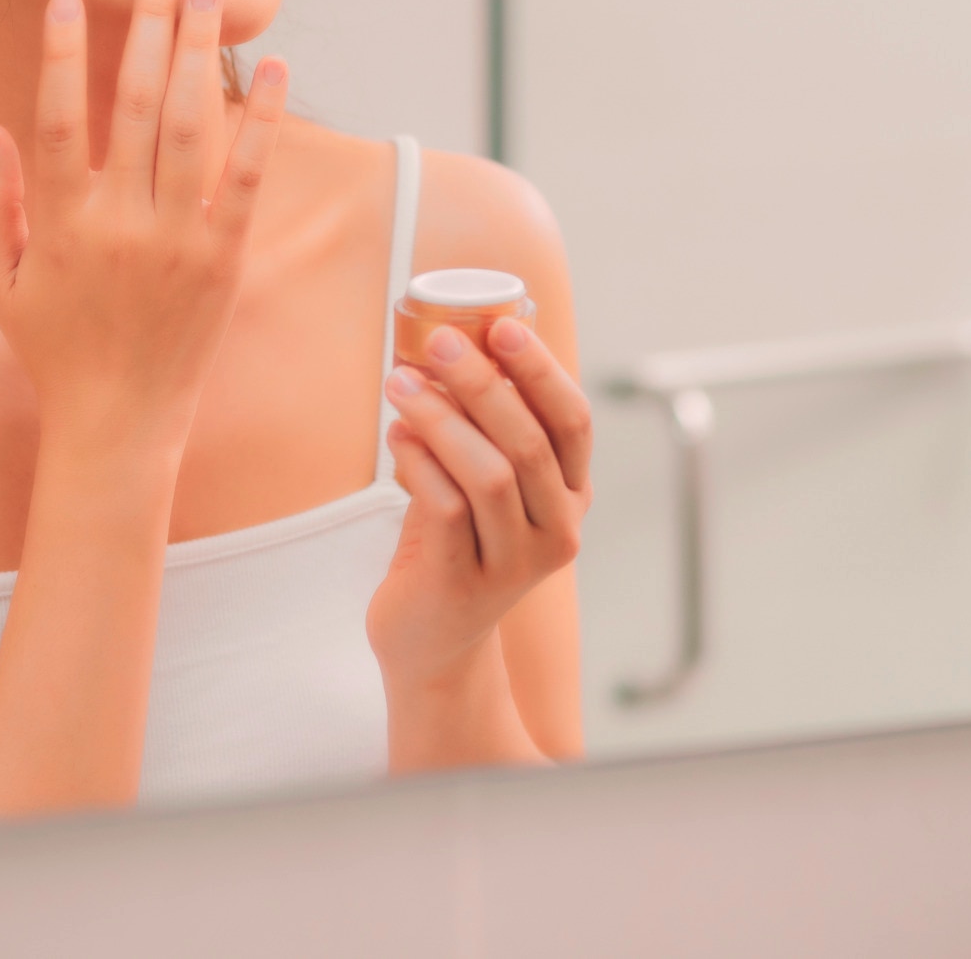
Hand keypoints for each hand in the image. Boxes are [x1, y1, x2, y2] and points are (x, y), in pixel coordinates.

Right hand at [0, 0, 288, 450]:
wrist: (119, 423)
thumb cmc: (54, 352)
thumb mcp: (3, 283)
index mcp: (61, 223)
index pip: (60, 118)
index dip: (63, 54)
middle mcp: (120, 222)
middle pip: (136, 103)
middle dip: (146, 24)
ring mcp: (177, 239)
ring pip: (192, 126)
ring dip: (200, 51)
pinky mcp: (224, 258)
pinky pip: (246, 177)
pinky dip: (262, 122)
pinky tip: (273, 70)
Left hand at [366, 316, 592, 690]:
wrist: (431, 640)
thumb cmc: (454, 541)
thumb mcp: (482, 481)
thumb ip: (484, 426)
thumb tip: (457, 339)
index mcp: (571, 495)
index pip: (573, 422)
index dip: (542, 371)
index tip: (502, 329)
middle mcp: (557, 531)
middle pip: (529, 443)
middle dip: (482, 383)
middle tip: (437, 342)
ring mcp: (514, 564)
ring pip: (488, 474)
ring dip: (441, 418)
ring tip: (400, 383)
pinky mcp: (465, 584)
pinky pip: (446, 509)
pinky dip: (419, 463)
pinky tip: (396, 436)